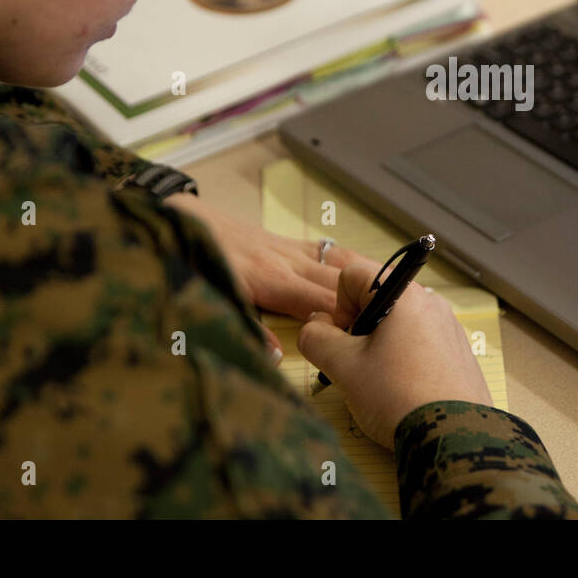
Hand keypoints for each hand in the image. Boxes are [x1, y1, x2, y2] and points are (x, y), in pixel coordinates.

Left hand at [163, 192, 378, 354]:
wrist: (177, 218)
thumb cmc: (195, 259)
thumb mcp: (213, 299)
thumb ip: (246, 330)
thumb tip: (275, 358)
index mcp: (272, 280)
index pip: (321, 304)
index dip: (347, 321)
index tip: (370, 339)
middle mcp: (287, 262)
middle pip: (337, 284)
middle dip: (367, 303)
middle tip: (397, 325)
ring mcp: (288, 249)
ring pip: (337, 264)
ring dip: (365, 280)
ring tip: (399, 295)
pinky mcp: (284, 241)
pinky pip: (325, 251)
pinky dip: (348, 262)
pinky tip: (366, 269)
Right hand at [297, 261, 492, 447]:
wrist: (452, 438)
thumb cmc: (397, 397)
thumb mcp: (344, 367)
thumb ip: (317, 338)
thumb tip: (314, 324)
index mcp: (403, 294)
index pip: (353, 274)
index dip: (338, 304)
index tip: (343, 339)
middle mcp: (430, 302)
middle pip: (377, 297)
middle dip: (358, 326)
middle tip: (357, 363)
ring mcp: (448, 326)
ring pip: (398, 321)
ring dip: (379, 344)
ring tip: (381, 381)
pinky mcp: (458, 351)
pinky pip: (421, 340)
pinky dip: (404, 356)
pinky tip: (404, 388)